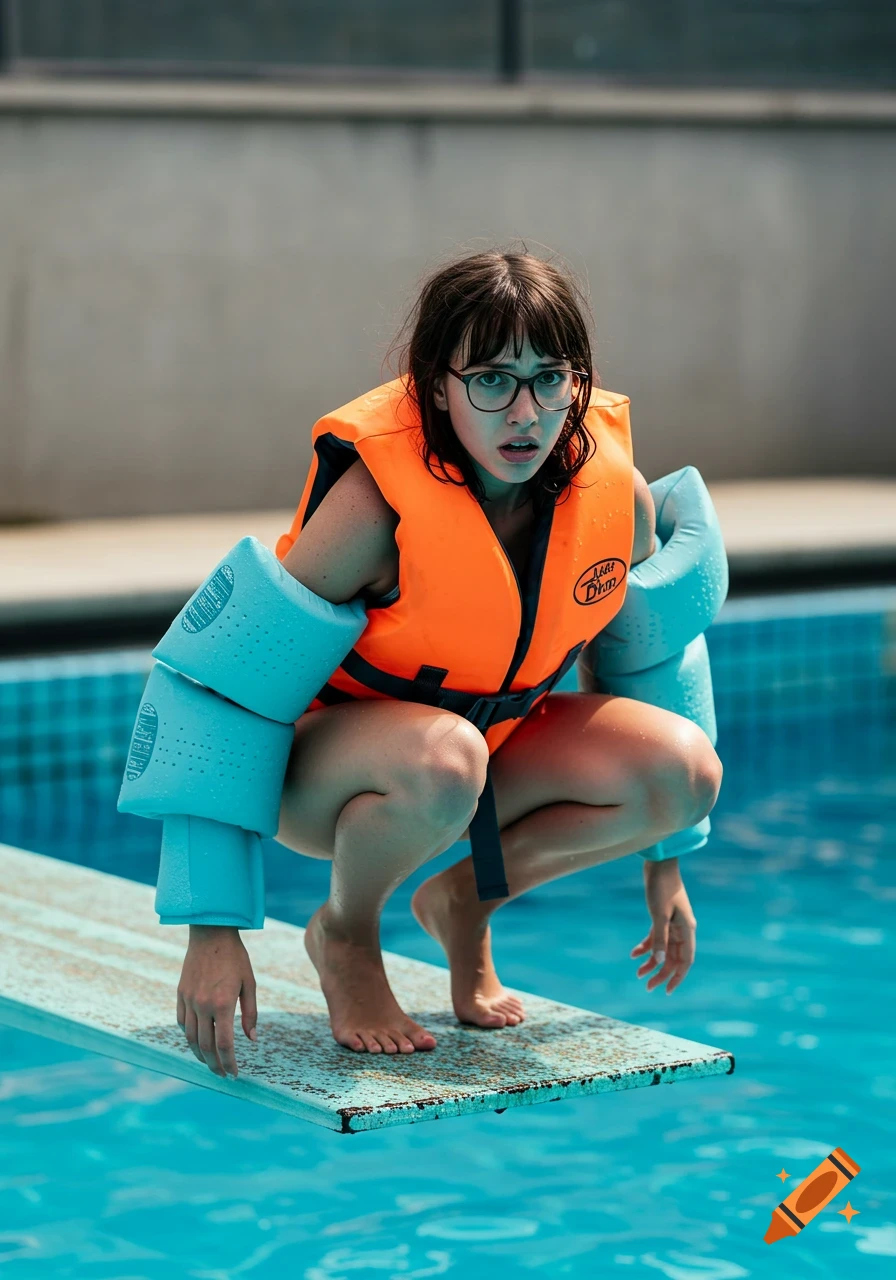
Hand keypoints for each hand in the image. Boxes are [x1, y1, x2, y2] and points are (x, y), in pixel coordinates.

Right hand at [177, 926, 257, 1078]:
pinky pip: (182, 1023)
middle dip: (214, 1065)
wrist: (211, 934)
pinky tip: (198, 1041)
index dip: (229, 1063)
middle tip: (223, 1075)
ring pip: (190, 1038)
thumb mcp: (249, 983)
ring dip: (200, 1055)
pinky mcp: (180, 995)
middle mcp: (202, 1006)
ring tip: (210, 1063)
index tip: (234, 1074)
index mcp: (222, 1004)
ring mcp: (189, 1001)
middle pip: (205, 1047)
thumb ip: (250, 1013)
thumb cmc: (235, 958)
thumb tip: (252, 1039)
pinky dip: (189, 1036)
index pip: (224, 1045)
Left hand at [630, 857, 695, 995]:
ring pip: (663, 950)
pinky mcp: (662, 917)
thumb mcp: (659, 914)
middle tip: (646, 986)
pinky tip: (633, 954)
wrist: (658, 864)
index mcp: (687, 930)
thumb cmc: (662, 887)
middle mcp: (682, 929)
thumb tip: (658, 961)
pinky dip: (645, 946)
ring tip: (637, 974)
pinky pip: (655, 938)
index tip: (667, 991)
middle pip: (673, 958)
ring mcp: (672, 924)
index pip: (686, 961)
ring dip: (652, 962)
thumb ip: (659, 939)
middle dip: (660, 973)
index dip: (677, 977)